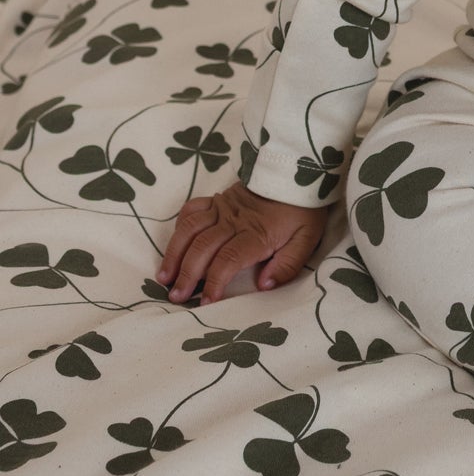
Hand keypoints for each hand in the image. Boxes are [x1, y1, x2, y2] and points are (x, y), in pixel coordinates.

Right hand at [155, 182, 329, 305]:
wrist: (296, 172)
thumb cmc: (302, 210)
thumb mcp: (307, 239)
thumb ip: (287, 265)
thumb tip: (263, 285)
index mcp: (256, 233)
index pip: (228, 261)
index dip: (214, 283)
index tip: (206, 302)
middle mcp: (234, 221)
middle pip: (202, 248)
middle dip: (187, 275)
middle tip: (176, 296)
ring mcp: (222, 208)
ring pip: (190, 229)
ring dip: (175, 254)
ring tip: (165, 277)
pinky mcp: (217, 198)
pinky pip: (192, 209)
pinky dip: (180, 226)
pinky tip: (175, 244)